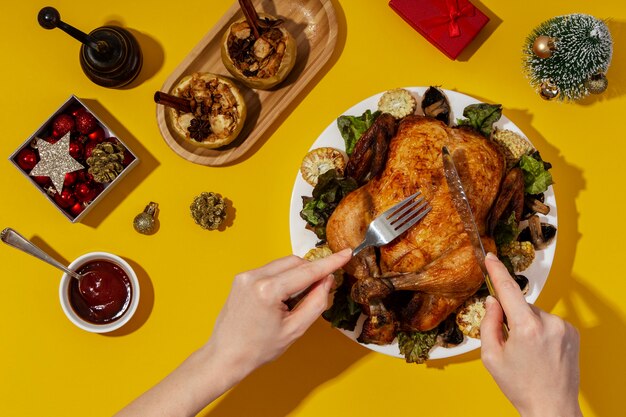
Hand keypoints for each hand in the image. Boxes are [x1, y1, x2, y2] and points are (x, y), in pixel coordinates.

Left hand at [205, 248, 352, 376]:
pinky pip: (270, 270)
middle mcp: (254, 277)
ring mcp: (245, 276)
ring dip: (296, 275)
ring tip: (294, 302)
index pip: (307, 271)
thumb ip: (316, 302)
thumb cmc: (258, 348)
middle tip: (319, 291)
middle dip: (311, 272)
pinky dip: (282, 278)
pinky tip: (281, 298)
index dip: (330, 262)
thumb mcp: (295, 329)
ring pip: (283, 264)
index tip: (346, 253)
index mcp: (268, 290)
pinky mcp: (241, 278)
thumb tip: (327, 280)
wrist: (226, 355)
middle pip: (295, 263)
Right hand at [480, 252, 581, 416]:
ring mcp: (563, 327)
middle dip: (511, 318)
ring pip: (534, 314)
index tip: (490, 257)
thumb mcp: (492, 357)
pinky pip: (547, 322)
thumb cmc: (521, 386)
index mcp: (526, 328)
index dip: (497, 271)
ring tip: (528, 353)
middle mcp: (548, 323)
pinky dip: (540, 331)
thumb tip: (493, 302)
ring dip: (527, 325)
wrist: (552, 408)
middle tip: (510, 344)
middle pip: (520, 306)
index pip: (508, 290)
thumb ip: (488, 323)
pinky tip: (540, 352)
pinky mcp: (572, 333)